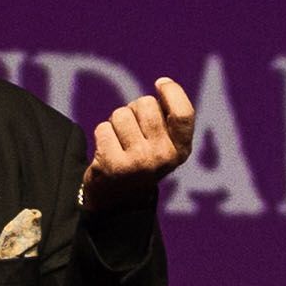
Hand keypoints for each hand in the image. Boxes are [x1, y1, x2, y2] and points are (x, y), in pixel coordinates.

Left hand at [81, 73, 197, 213]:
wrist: (118, 202)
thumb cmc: (142, 160)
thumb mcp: (164, 145)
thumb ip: (168, 118)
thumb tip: (165, 84)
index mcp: (180, 151)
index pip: (183, 114)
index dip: (172, 92)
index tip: (161, 84)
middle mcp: (163, 157)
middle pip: (146, 104)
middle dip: (135, 109)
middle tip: (132, 130)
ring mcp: (138, 162)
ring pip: (121, 114)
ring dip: (116, 123)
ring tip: (119, 143)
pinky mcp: (113, 165)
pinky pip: (103, 128)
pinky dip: (102, 135)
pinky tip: (107, 152)